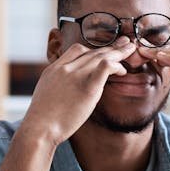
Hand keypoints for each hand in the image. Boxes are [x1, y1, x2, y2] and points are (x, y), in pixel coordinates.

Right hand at [20, 36, 136, 145]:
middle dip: (110, 46)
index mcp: (55, 68)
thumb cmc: (42, 119)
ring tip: (130, 49)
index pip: (76, 49)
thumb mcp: (46, 93)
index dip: (93, 49)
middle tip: (125, 42)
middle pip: (92, 51)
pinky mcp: (88, 87)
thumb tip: (66, 90)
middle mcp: (65, 68)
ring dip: (118, 52)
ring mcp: (76, 76)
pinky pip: (105, 67)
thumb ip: (58, 85)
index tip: (104, 52)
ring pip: (101, 56)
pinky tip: (122, 70)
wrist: (39, 128)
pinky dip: (115, 65)